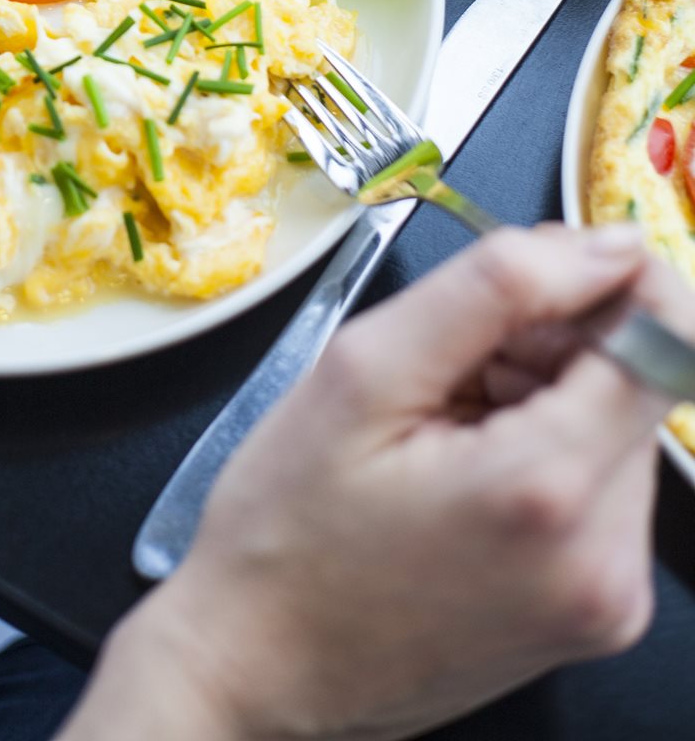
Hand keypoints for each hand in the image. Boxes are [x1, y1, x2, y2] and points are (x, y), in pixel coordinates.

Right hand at [60, 225, 692, 740]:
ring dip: (547, 397)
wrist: (260, 668)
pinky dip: (545, 453)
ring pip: (617, 430)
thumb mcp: (363, 371)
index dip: (607, 280)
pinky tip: (461, 467)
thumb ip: (493, 287)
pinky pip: (603, 489)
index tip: (541, 270)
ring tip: (442, 424)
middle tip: (449, 365)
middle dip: (555, 344)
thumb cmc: (288, 533)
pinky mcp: (598, 614)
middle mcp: (604, 560)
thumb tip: (600, 245)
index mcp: (546, 490)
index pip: (660, 339)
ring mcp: (608, 598)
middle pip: (636, 382)